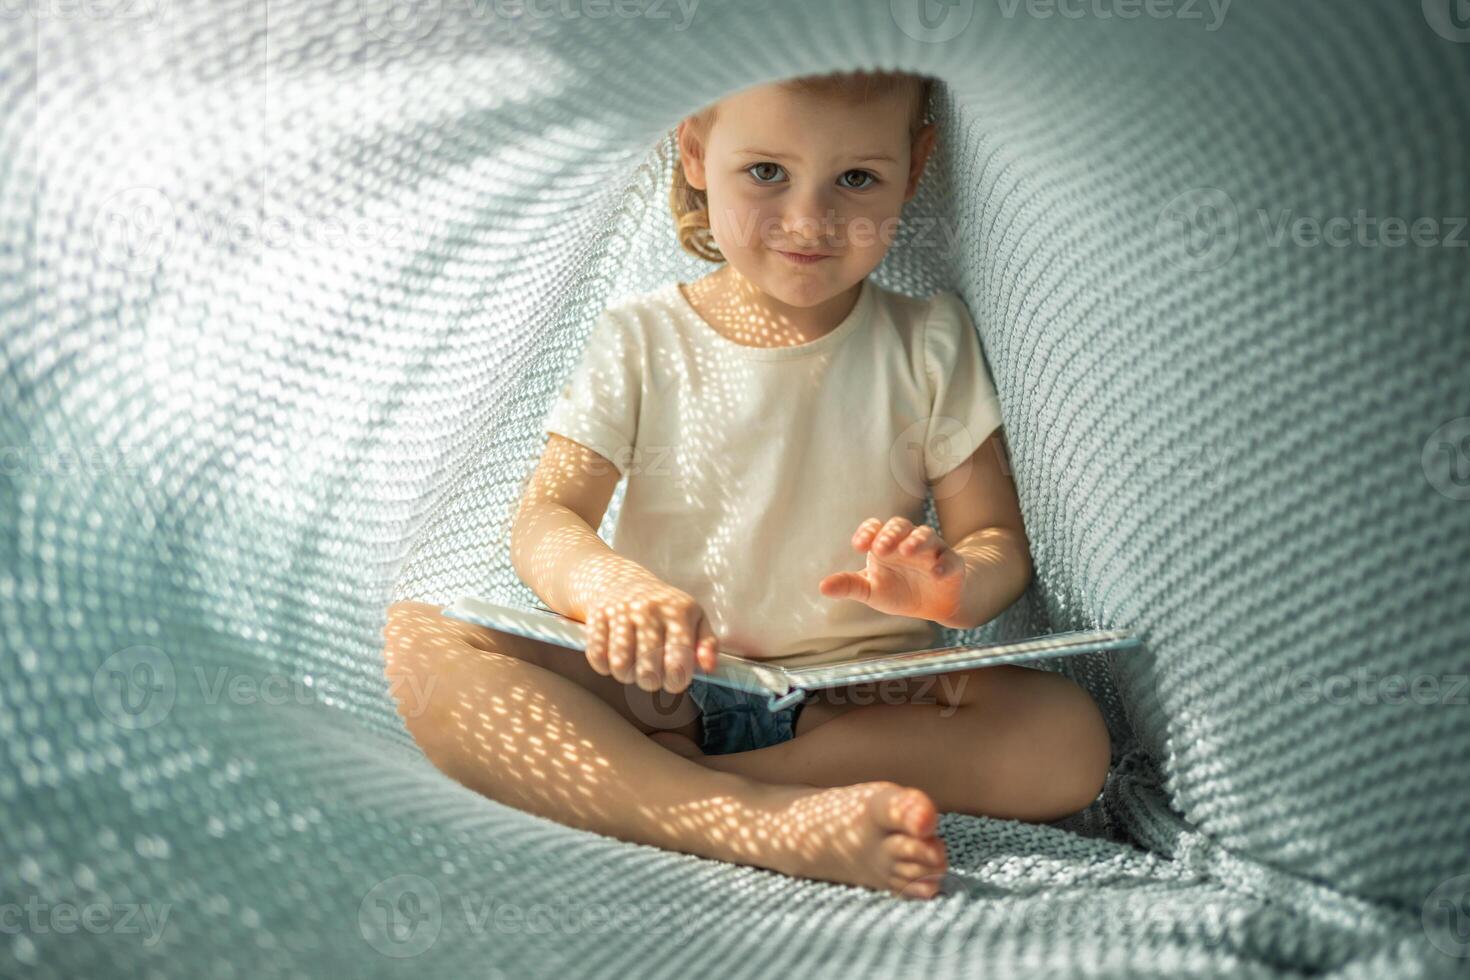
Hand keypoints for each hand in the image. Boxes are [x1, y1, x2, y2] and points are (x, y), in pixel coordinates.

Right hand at [582, 575, 720, 694]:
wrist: (622, 580)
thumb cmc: (665, 608)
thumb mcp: (694, 619)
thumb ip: (707, 644)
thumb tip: (709, 668)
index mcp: (679, 611)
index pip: (679, 661)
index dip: (676, 681)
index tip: (673, 681)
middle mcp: (650, 609)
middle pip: (648, 670)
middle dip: (651, 681)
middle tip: (652, 674)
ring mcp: (622, 611)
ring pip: (621, 666)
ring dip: (626, 675)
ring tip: (632, 666)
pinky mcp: (597, 614)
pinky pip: (597, 657)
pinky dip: (604, 665)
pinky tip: (613, 656)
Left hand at [819, 517, 967, 625]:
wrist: (934, 605)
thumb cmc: (899, 590)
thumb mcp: (872, 590)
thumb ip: (849, 585)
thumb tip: (822, 587)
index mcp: (886, 543)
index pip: (876, 527)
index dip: (867, 532)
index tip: (857, 545)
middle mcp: (908, 542)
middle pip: (900, 526)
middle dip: (890, 534)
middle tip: (880, 547)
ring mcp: (932, 551)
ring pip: (926, 536)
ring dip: (916, 541)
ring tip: (906, 551)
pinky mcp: (952, 565)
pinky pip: (950, 560)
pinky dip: (943, 565)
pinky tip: (936, 572)